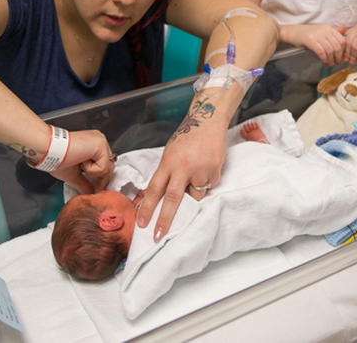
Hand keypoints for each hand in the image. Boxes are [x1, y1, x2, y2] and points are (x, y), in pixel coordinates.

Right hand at [49, 129, 114, 193]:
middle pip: (109, 166)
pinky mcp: (100, 144)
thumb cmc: (56, 158)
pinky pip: (103, 166)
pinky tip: (81, 160)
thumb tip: (89, 193)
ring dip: (92, 172)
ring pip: (107, 168)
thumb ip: (84, 183)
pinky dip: (91, 169)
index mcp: (93, 145)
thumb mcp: (73, 174)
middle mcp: (99, 141)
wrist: (49, 150)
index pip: (105, 164)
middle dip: (100, 177)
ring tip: (79, 163)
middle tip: (94, 185)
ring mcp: (101, 141)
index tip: (98, 189)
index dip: (102, 178)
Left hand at [136, 99, 227, 241]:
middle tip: (157, 236)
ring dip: (194, 191)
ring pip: (195, 195)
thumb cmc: (187, 137)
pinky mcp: (215, 171)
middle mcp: (183, 167)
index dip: (146, 208)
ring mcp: (200, 169)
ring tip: (196, 172)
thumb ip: (166, 173)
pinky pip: (209, 185)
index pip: (154, 189)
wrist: (209, 121)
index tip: (141, 224)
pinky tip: (206, 166)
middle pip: (172, 199)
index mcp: (168, 163)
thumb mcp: (170, 153)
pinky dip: (206, 181)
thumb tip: (158, 197)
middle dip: (164, 220)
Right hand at [283, 24, 347, 65]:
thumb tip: (345, 29)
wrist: (292, 32)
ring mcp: (317, 35)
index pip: (342, 40)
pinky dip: (324, 58)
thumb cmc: (307, 33)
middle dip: (338, 56)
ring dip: (331, 59)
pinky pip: (321, 51)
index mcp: (328, 28)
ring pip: (329, 50)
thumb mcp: (321, 31)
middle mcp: (324, 30)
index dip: (343, 51)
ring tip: (330, 63)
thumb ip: (334, 31)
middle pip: (337, 46)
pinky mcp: (310, 40)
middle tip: (336, 62)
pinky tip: (324, 61)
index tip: (341, 57)